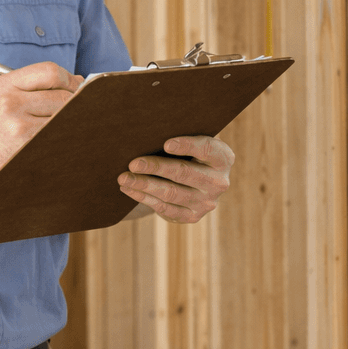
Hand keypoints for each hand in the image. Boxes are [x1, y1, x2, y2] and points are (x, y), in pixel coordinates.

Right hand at [0, 61, 81, 186]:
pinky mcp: (28, 144)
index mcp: (5, 85)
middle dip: (74, 101)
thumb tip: (81, 82)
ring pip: (64, 115)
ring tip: (60, 122)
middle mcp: (10, 102)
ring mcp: (19, 125)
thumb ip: (38, 86)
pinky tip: (54, 136)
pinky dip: (64, 132)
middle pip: (62, 96)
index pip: (49, 71)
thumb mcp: (6, 97)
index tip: (76, 86)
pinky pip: (59, 133)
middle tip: (75, 106)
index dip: (69, 79)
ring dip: (70, 119)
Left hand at [119, 135, 233, 223]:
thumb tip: (150, 132)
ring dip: (144, 185)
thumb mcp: (194, 141)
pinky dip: (144, 198)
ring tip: (124, 177)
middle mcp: (219, 182)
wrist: (196, 181)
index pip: (207, 149)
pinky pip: (165, 208)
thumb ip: (182, 135)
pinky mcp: (192, 216)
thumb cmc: (189, 152)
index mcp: (223, 158)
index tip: (166, 143)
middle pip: (184, 173)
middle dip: (156, 168)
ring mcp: (206, 202)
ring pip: (171, 193)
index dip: (187, 146)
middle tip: (133, 163)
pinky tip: (129, 189)